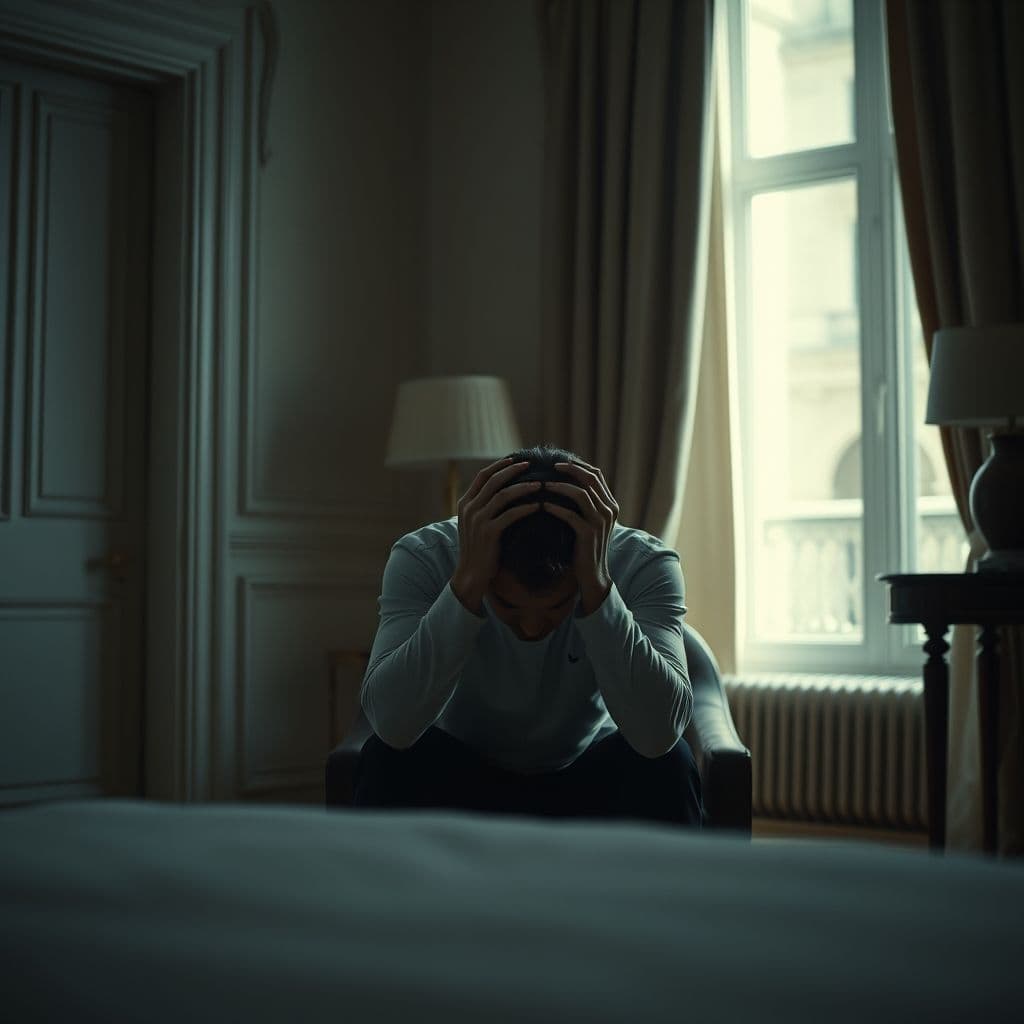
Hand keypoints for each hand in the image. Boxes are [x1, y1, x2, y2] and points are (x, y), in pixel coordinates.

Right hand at [451, 457, 541, 613]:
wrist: (471, 575)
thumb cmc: (478, 549)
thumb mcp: (475, 524)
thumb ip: (483, 507)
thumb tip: (501, 491)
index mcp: (465, 503)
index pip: (482, 476)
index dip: (499, 465)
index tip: (516, 459)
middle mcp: (469, 508)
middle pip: (493, 480)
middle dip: (513, 469)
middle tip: (530, 463)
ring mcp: (478, 520)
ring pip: (502, 495)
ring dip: (523, 487)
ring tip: (539, 483)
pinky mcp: (489, 533)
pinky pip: (510, 514)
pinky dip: (526, 508)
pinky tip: (539, 505)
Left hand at [542, 460, 618, 614]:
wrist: (593, 575)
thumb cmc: (586, 547)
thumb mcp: (589, 521)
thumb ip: (585, 503)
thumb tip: (565, 481)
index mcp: (610, 504)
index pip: (596, 474)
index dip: (577, 465)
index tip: (558, 461)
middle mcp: (609, 510)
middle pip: (590, 478)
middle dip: (569, 469)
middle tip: (549, 466)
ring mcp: (600, 522)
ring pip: (580, 494)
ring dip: (559, 486)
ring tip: (542, 484)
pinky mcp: (588, 534)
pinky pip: (570, 515)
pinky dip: (555, 507)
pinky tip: (541, 505)